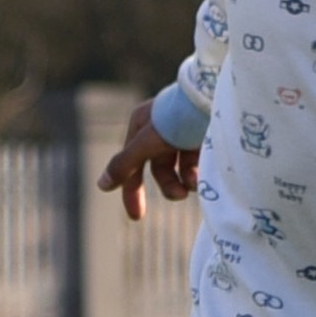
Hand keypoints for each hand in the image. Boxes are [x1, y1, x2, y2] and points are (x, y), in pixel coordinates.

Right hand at [99, 101, 198, 217]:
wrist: (214, 100)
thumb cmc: (176, 119)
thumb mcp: (146, 143)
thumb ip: (125, 165)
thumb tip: (101, 185)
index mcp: (142, 125)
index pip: (132, 165)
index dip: (131, 191)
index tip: (136, 217)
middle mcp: (162, 129)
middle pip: (159, 169)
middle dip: (169, 186)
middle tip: (180, 196)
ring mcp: (185, 133)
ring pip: (181, 169)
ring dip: (186, 181)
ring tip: (196, 182)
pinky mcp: (205, 138)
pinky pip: (199, 163)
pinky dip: (200, 172)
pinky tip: (206, 174)